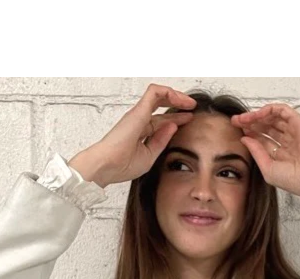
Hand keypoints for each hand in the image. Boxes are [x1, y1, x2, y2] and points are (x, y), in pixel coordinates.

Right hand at [68, 84, 196, 186]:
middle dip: (177, 105)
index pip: (160, 121)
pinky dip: (169, 92)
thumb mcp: (150, 156)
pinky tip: (180, 99)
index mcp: (140, 133)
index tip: (189, 120)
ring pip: (158, 95)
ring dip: (175, 96)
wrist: (106, 166)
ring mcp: (138, 114)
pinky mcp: (138, 110)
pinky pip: (155, 92)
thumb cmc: (121, 165)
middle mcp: (138, 121)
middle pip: (160, 107)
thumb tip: (173, 126)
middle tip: (192, 108)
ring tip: (190, 102)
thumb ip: (161, 141)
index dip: (176, 119)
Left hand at [230, 104, 299, 199]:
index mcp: (281, 154)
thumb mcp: (268, 169)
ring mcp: (293, 131)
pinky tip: (257, 114)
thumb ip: (256, 152)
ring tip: (243, 118)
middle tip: (236, 121)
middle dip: (250, 123)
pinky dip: (269, 110)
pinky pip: (282, 110)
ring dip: (256, 116)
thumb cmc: (296, 179)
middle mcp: (287, 141)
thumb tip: (245, 138)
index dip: (249, 133)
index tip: (236, 131)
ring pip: (272, 117)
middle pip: (265, 126)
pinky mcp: (299, 122)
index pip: (262, 139)